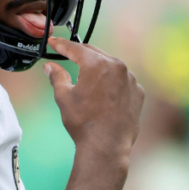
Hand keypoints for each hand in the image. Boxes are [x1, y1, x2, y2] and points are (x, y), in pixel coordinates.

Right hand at [44, 37, 144, 160]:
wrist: (107, 146)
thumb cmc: (84, 122)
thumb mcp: (64, 97)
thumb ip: (57, 77)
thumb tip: (50, 66)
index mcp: (98, 65)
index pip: (76, 49)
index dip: (62, 45)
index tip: (54, 43)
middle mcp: (118, 67)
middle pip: (95, 54)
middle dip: (80, 54)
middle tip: (67, 54)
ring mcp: (131, 79)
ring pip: (111, 66)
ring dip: (99, 68)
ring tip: (87, 76)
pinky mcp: (138, 92)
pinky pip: (123, 80)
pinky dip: (112, 82)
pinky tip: (104, 92)